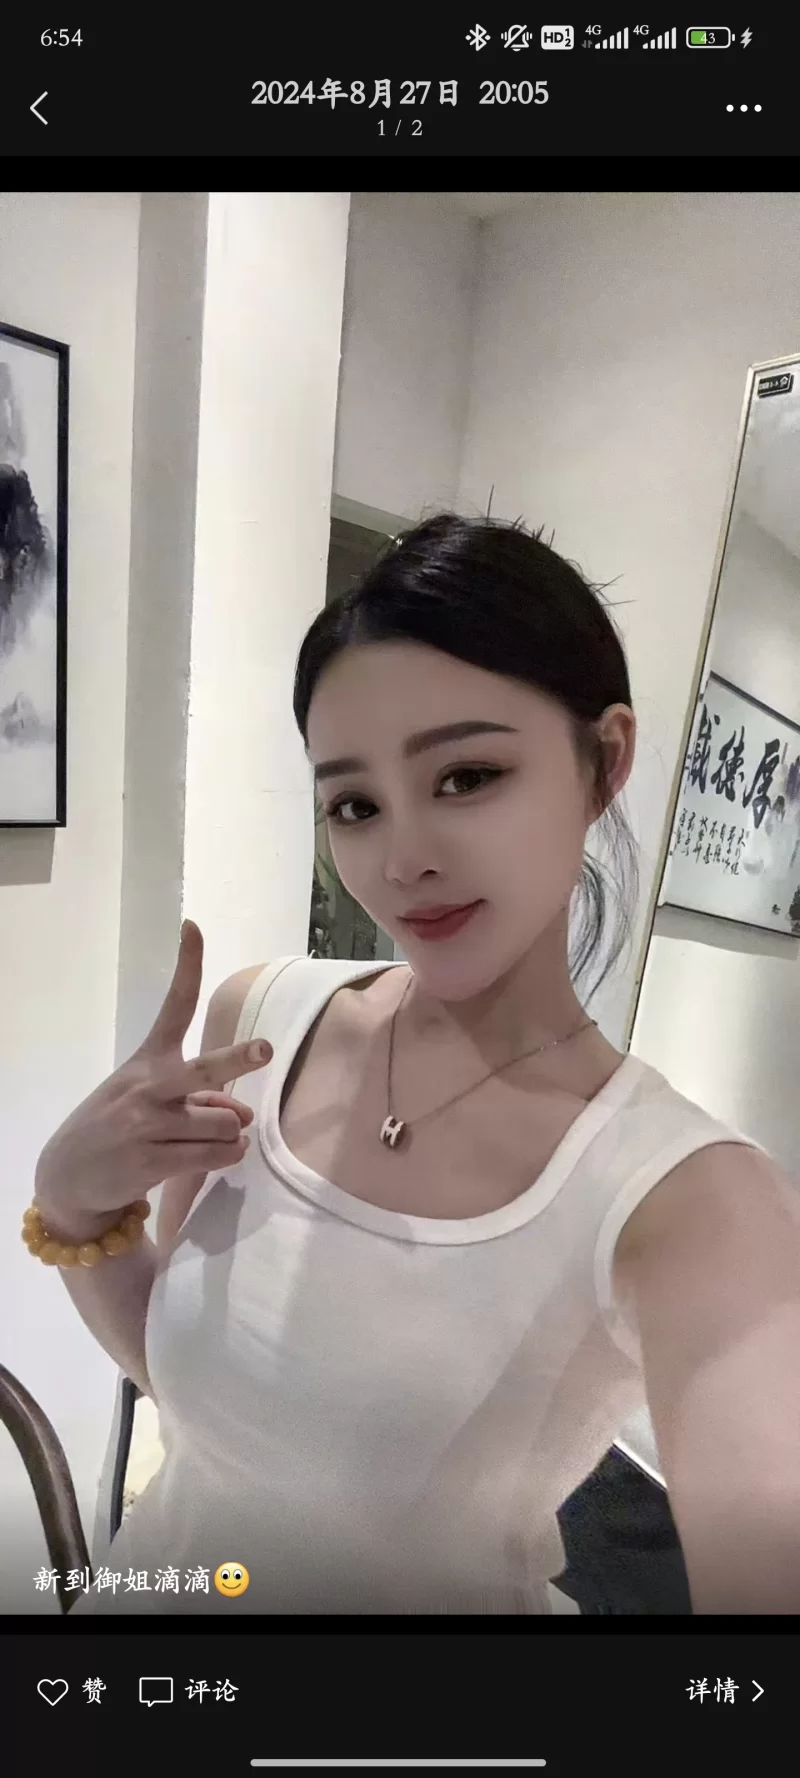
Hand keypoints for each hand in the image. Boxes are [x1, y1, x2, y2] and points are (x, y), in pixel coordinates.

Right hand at [34, 920, 272, 1225]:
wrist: (70, 1175)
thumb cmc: (122, 1127)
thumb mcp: (154, 1103)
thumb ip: (203, 1101)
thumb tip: (244, 1118)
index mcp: (149, 1059)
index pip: (172, 1006)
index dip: (186, 966)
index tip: (193, 927)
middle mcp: (148, 1086)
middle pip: (202, 1071)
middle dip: (237, 1059)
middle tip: (265, 1049)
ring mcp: (147, 1125)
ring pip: (222, 1124)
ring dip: (232, 1133)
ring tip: (217, 1139)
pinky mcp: (149, 1162)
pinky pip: (212, 1155)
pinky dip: (227, 1155)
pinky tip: (219, 1154)